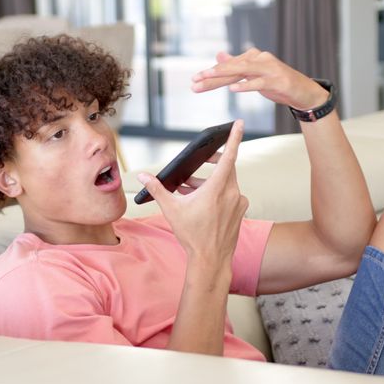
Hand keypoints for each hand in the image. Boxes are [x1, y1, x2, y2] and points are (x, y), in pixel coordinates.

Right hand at [138, 120, 248, 267]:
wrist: (211, 260)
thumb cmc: (192, 235)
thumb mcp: (171, 210)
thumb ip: (157, 189)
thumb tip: (142, 176)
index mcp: (218, 188)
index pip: (229, 156)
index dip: (234, 137)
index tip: (238, 123)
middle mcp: (232, 193)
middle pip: (227, 167)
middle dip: (213, 161)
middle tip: (202, 160)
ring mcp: (239, 202)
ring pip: (227, 182)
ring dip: (211, 181)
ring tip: (191, 188)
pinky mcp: (240, 211)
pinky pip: (230, 194)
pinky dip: (218, 193)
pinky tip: (203, 201)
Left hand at [191, 48, 328, 109]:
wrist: (303, 91)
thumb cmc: (278, 83)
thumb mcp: (255, 74)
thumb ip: (237, 65)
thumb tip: (219, 56)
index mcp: (253, 58)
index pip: (228, 66)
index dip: (210, 74)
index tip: (194, 81)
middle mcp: (260, 60)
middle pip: (232, 67)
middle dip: (212, 74)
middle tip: (195, 80)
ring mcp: (269, 69)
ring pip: (242, 70)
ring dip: (224, 74)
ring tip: (208, 78)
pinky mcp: (277, 81)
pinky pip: (259, 82)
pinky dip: (246, 85)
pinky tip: (233, 89)